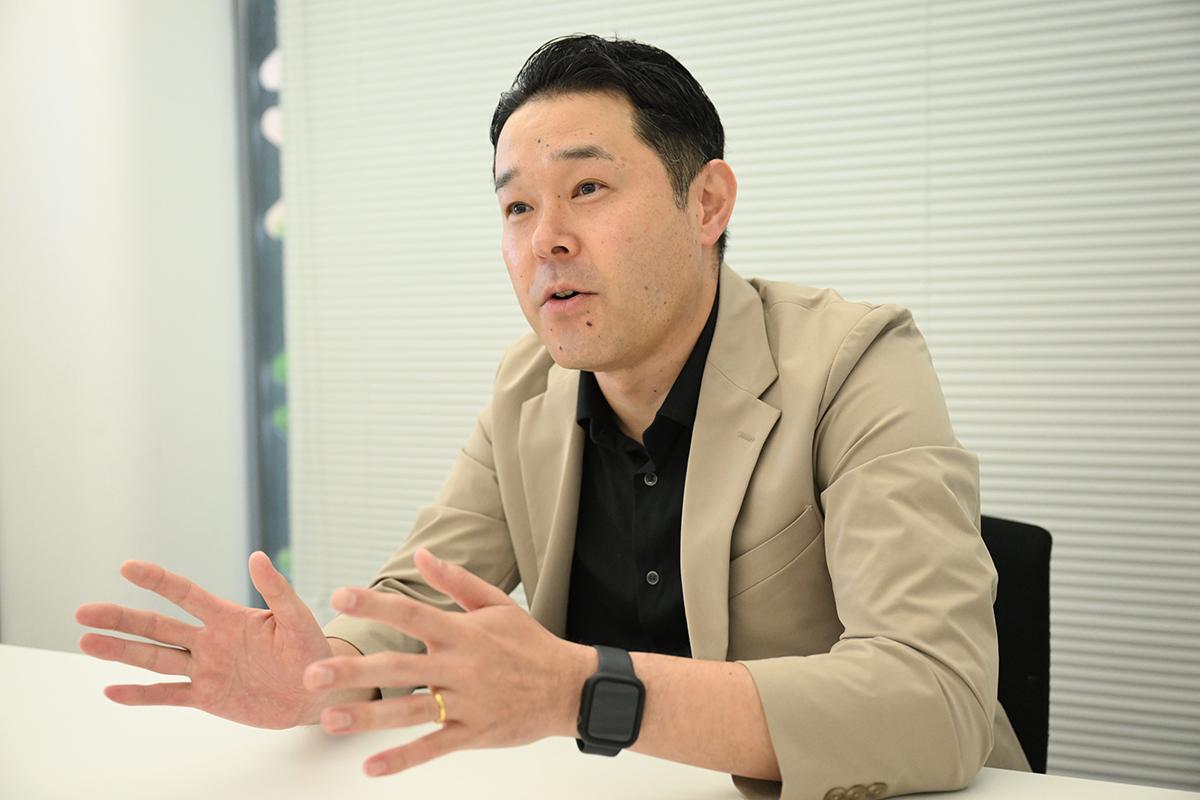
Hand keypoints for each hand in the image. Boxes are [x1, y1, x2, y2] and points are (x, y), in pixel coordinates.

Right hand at [76, 552, 355, 728]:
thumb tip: (258, 556)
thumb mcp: (297, 618)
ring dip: (120, 651)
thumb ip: (276, 590)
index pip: (186, 594)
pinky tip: (111, 690)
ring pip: (155, 658)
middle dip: (121, 618)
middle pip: (157, 626)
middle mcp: (210, 641)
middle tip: (83, 611)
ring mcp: (206, 669)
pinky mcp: (208, 697)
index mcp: (229, 618)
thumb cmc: (312, 650)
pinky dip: (141, 695)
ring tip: (85, 641)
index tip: (127, 567)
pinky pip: (169, 694)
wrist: (317, 690)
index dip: (158, 581)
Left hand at [303, 547, 595, 776]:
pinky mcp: (473, 733)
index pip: (411, 614)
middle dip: (354, 671)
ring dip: (368, 718)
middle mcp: (460, 666)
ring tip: (328, 721)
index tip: (339, 595)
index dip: (375, 603)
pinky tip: (371, 767)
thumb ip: (455, 582)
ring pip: (409, 711)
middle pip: (399, 667)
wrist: (569, 687)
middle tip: (311, 674)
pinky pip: (433, 747)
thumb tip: (422, 554)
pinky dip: (403, 759)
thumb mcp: (496, 605)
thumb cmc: (530, 643)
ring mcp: (466, 702)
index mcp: (462, 632)